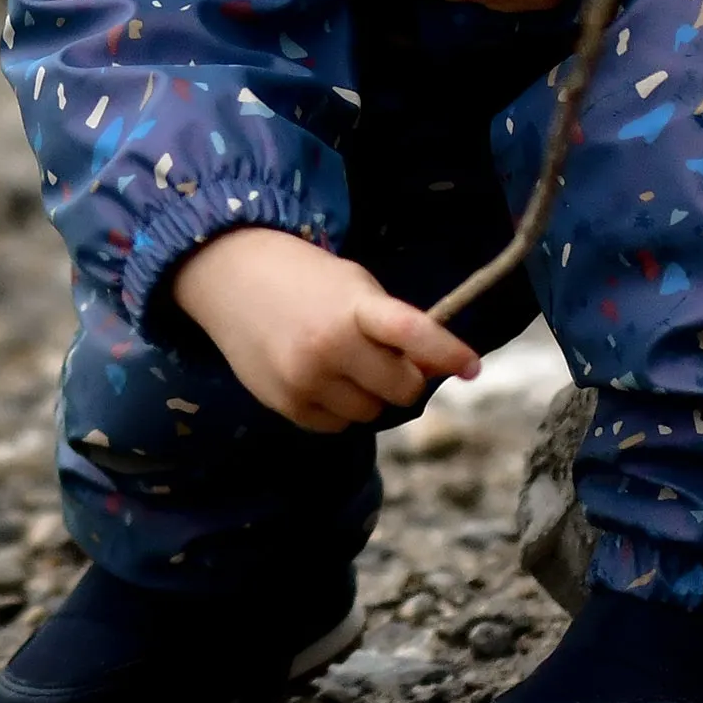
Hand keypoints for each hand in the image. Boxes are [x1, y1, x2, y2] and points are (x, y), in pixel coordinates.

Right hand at [170, 227, 481, 431]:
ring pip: (371, 413)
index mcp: (353, 308)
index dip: (448, 352)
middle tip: (387, 358)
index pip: (413, 334)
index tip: (473, 367)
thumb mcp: (354, 286)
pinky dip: (340, 408)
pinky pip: (337, 426)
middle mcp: (329, 347)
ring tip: (345, 364)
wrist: (229, 277)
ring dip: (371, 395)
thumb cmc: (305, 280)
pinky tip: (320, 377)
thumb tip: (435, 373)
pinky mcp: (285, 404)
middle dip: (403, 377)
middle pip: (401, 389)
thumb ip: (394, 327)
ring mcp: (305, 380)